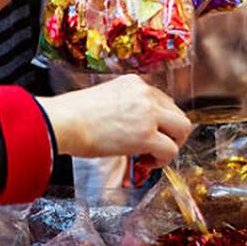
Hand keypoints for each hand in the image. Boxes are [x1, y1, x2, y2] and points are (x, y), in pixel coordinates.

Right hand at [37, 74, 191, 161]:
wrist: (64, 121)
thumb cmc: (73, 114)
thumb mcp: (105, 98)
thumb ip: (125, 106)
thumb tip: (133, 126)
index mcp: (134, 83)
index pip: (163, 101)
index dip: (160, 121)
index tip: (152, 132)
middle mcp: (145, 93)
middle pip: (178, 113)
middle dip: (172, 133)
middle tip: (158, 146)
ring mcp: (148, 113)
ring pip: (182, 129)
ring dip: (172, 145)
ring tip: (153, 156)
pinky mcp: (147, 135)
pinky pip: (171, 150)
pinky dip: (163, 161)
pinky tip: (146, 163)